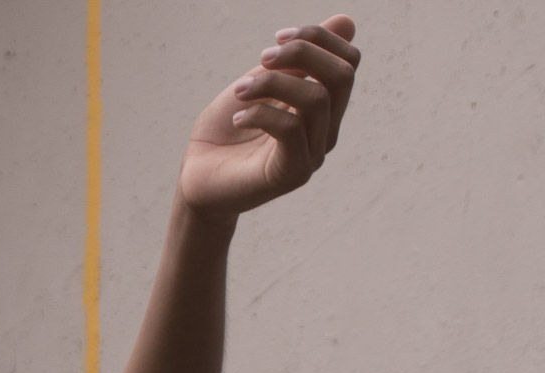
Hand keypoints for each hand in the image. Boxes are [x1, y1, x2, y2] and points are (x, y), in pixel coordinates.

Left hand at [177, 16, 360, 218]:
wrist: (197, 180)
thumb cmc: (225, 133)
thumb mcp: (258, 84)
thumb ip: (295, 60)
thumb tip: (346, 21)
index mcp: (322, 107)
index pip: (348, 62)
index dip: (319, 38)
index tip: (278, 38)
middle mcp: (325, 130)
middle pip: (342, 76)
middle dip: (302, 53)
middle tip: (262, 58)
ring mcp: (312, 154)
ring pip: (316, 100)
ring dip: (272, 84)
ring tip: (239, 91)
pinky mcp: (292, 175)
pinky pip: (291, 130)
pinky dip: (260, 114)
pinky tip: (237, 119)